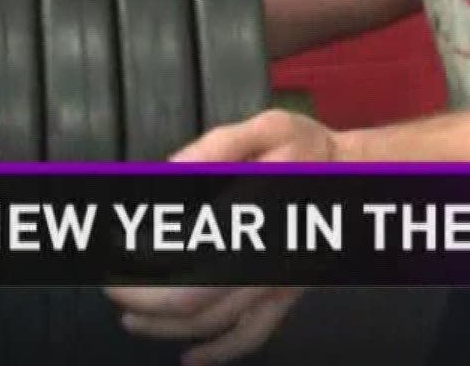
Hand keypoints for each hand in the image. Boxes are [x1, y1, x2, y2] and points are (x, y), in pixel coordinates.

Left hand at [103, 111, 343, 363]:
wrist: (359, 178)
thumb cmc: (309, 149)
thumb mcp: (268, 126)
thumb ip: (215, 148)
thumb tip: (168, 173)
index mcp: (257, 211)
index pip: (188, 248)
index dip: (143, 255)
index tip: (114, 244)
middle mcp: (267, 256)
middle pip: (193, 299)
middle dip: (142, 299)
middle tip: (110, 287)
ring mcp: (278, 283)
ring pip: (215, 322)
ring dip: (165, 327)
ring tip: (129, 319)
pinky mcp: (286, 296)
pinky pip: (252, 336)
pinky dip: (218, 353)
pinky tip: (189, 357)